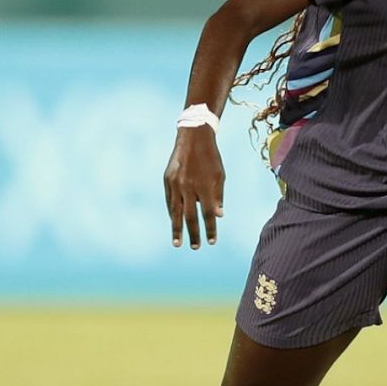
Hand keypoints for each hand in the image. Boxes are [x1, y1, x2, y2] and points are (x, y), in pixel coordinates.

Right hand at [164, 126, 224, 248]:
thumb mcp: (219, 175)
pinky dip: (172, 213)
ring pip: (176, 211)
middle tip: (195, 248)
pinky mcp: (167, 180)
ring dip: (177, 228)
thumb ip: (218, 196)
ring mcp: (175, 184)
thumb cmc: (211, 158)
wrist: (193, 137)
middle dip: (193, 234)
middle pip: (190, 216)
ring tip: (177, 242)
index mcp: (204, 186)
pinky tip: (174, 222)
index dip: (210, 228)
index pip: (208, 214)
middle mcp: (188, 187)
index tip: (212, 241)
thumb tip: (219, 216)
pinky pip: (169, 201)